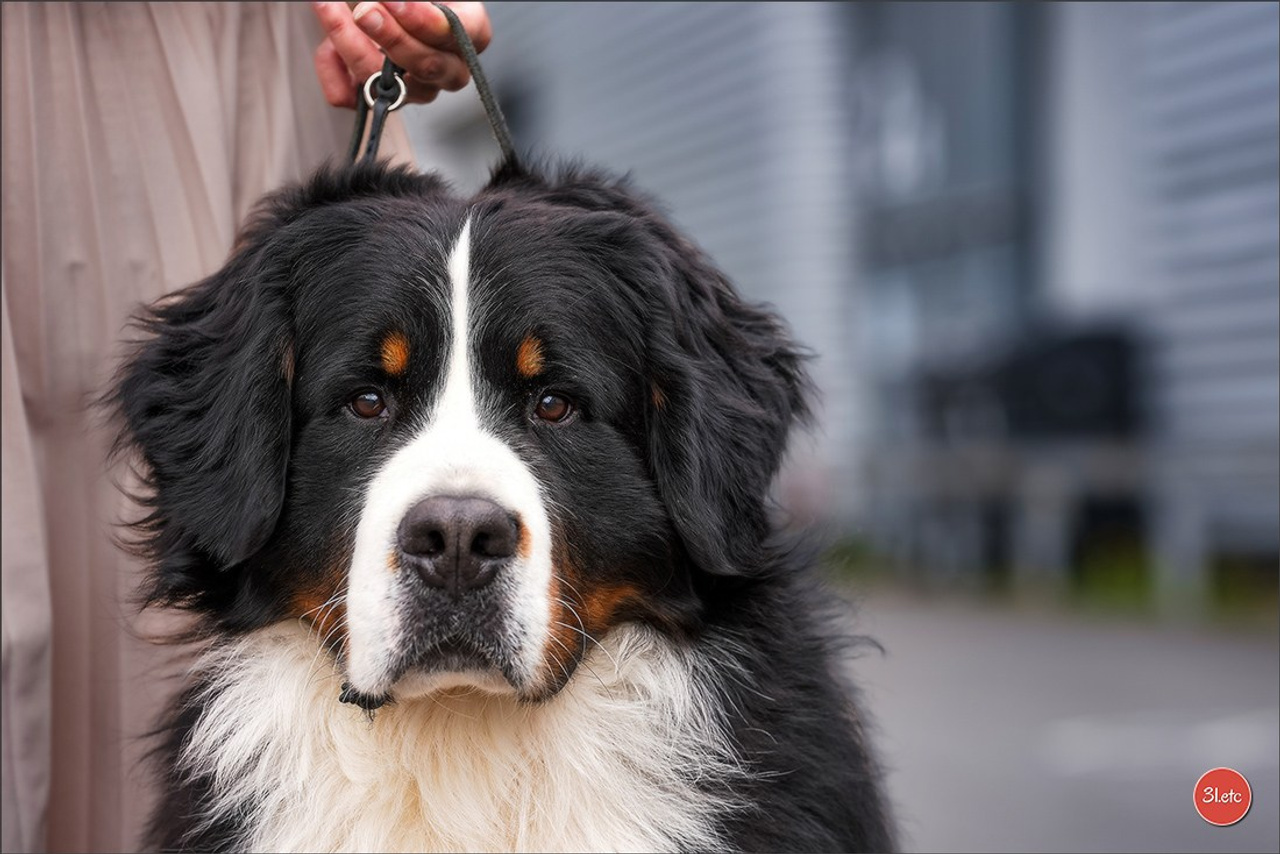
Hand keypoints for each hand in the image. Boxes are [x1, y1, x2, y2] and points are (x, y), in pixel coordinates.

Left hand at [312, 2, 491, 108]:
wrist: (388, 9)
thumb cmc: (411, 0)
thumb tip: (390, 2)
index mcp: (471, 33)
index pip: (458, 35)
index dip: (425, 22)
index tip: (395, 1)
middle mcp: (448, 70)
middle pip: (425, 65)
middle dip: (390, 36)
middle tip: (365, 10)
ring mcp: (415, 91)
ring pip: (385, 85)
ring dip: (349, 44)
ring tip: (328, 6)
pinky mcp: (380, 101)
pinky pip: (351, 97)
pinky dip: (332, 70)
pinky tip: (329, 45)